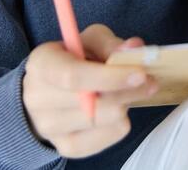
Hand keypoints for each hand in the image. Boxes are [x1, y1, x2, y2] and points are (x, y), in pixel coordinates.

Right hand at [22, 24, 156, 157]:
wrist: (48, 90)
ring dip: (125, 104)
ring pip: (104, 122)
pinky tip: (117, 108)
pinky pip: (107, 138)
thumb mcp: (87, 40)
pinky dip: (120, 123)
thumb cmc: (72, 59)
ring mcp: (50, 128)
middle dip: (128, 91)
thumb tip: (135, 48)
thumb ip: (110, 43)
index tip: (140, 73)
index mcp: (41, 65)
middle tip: (149, 81)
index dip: (110, 77)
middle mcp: (38, 100)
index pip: (73, 76)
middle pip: (92, 104)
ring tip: (126, 92)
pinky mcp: (66, 147)